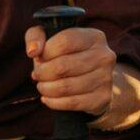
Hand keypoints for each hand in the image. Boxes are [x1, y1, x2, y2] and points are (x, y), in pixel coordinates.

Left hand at [25, 24, 139, 128]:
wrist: (94, 80)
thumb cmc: (66, 55)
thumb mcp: (50, 39)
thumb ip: (36, 37)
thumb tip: (33, 51)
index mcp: (94, 37)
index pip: (64, 42)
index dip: (45, 52)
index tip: (39, 58)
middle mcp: (105, 56)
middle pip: (63, 66)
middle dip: (42, 73)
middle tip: (37, 75)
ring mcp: (106, 78)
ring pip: (65, 87)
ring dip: (46, 88)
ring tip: (42, 86)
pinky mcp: (102, 98)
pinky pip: (72, 103)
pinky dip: (54, 102)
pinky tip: (48, 98)